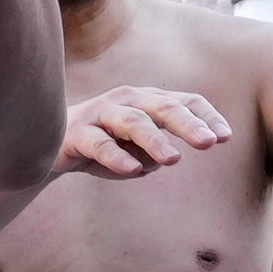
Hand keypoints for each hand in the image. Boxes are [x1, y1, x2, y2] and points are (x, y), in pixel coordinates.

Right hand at [61, 84, 231, 177]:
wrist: (47, 147)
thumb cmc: (102, 146)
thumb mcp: (136, 151)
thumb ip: (156, 153)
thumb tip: (167, 157)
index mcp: (146, 101)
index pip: (183, 102)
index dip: (205, 117)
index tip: (225, 137)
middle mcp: (126, 100)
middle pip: (163, 107)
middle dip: (188, 124)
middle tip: (208, 143)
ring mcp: (100, 114)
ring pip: (132, 122)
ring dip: (154, 140)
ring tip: (173, 160)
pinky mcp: (76, 134)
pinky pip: (99, 144)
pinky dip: (117, 157)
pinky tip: (132, 171)